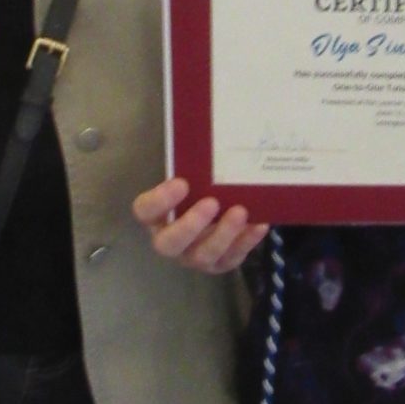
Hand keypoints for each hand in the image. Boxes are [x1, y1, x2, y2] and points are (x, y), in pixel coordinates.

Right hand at [132, 177, 268, 273]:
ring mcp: (194, 257)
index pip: (145, 211)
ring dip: (223, 234)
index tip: (182, 182)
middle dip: (190, 225)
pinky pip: (232, 258)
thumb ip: (191, 169)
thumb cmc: (199, 190)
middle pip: (169, 243)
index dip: (159, 200)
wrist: (220, 214)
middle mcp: (170, 241)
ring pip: (203, 255)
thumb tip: (205, 139)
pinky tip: (259, 224)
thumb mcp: (191, 179)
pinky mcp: (219, 264)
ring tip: (240, 212)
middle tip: (212, 203)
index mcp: (156, 216)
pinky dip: (247, 241)